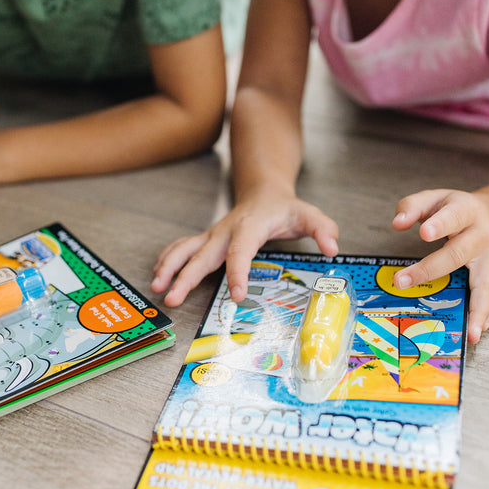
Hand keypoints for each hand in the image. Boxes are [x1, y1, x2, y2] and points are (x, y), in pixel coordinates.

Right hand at [151, 192, 338, 306]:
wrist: (263, 191)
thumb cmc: (285, 208)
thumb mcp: (310, 214)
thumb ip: (322, 229)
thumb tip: (331, 248)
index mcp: (249, 227)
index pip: (241, 252)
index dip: (238, 273)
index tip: (236, 296)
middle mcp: (225, 231)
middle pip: (202, 255)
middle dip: (185, 277)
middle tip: (172, 298)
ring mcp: (212, 235)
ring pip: (185, 250)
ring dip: (169, 268)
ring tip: (157, 288)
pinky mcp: (206, 240)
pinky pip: (182, 248)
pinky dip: (168, 260)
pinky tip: (158, 275)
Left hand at [392, 188, 488, 343]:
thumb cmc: (455, 209)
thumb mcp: (434, 198)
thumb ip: (412, 207)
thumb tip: (397, 223)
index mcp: (466, 212)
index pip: (453, 217)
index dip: (439, 225)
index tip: (424, 233)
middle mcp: (482, 237)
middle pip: (458, 255)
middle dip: (429, 269)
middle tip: (402, 281)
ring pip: (487, 285)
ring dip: (478, 309)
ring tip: (469, 331)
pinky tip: (478, 329)